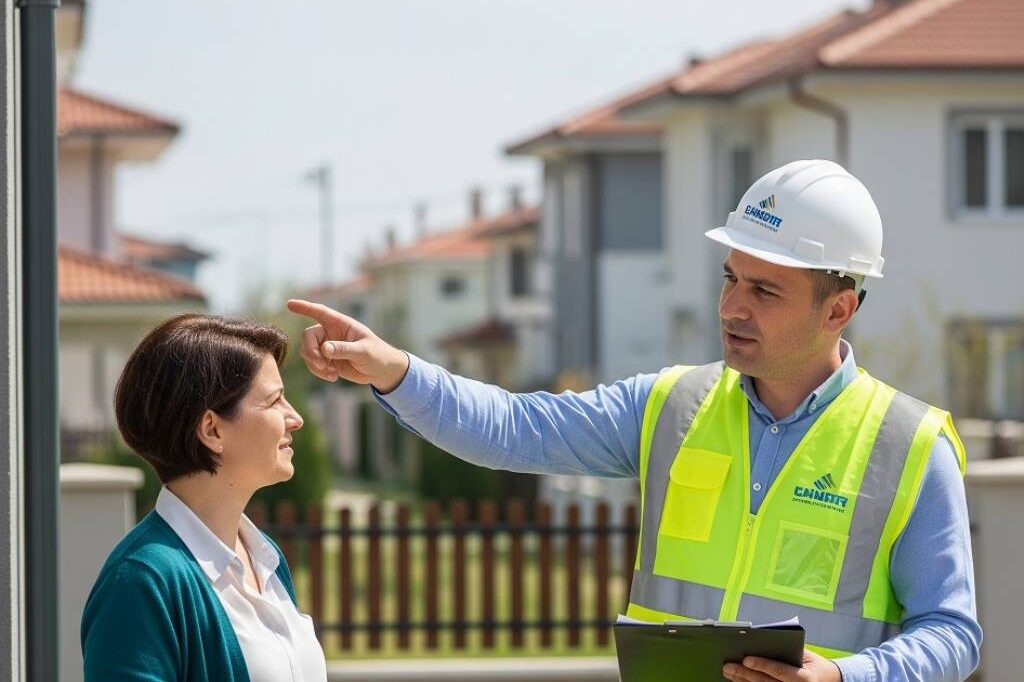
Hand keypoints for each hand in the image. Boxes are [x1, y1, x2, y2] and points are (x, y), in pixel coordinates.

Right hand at [286, 299, 409, 392]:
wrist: (382, 371)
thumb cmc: (377, 355)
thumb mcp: (363, 352)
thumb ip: (344, 349)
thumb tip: (324, 349)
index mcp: (341, 324)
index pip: (320, 312)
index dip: (304, 307)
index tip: (289, 304)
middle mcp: (331, 333)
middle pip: (308, 337)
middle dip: (310, 352)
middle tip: (322, 365)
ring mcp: (328, 347)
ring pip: (308, 352)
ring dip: (315, 365)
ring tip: (332, 374)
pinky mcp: (327, 361)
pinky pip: (313, 365)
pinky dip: (319, 372)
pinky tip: (333, 377)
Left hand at [723, 649, 841, 681]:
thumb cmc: (816, 666)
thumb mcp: (807, 655)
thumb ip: (787, 649)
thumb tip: (760, 640)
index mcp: (804, 678)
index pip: (779, 671)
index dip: (762, 665)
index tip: (745, 658)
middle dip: (744, 674)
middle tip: (728, 666)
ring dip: (742, 681)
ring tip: (728, 672)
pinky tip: (738, 680)